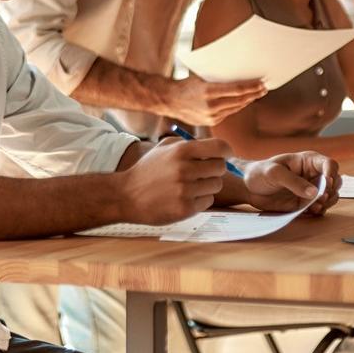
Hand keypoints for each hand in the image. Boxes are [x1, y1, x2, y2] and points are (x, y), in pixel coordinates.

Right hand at [117, 136, 231, 223]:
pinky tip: (186, 197)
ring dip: (208, 185)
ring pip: (216, 185)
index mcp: (181, 151)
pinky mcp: (185, 209)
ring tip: (191, 185)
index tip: (225, 155)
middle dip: (215, 169)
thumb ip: (189, 144)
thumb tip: (216, 147)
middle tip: (203, 172)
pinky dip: (201, 199)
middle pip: (221, 167)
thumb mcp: (164, 148)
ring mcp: (185, 190)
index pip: (219, 147)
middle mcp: (185, 169)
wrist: (127, 196)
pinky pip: (208, 201)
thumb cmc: (148, 170)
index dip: (226, 151)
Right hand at [158, 75, 266, 125]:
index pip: (237, 90)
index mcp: (208, 91)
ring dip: (247, 101)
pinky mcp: (210, 122)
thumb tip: (238, 76)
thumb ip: (218, 79)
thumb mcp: (202, 77)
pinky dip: (237, 106)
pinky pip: (228, 113)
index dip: (251, 87)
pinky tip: (243, 101)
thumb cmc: (185, 84)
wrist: (169, 100)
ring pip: (235, 108)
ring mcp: (211, 116)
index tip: (261, 83)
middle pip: (239, 100)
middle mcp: (211, 106)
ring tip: (257, 94)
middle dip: (253, 94)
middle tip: (264, 88)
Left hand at [242, 152, 339, 215]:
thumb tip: (314, 192)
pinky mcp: (306, 203)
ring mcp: (311, 190)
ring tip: (316, 206)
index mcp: (308, 161)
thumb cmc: (260, 173)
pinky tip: (312, 211)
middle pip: (335, 181)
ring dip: (328, 202)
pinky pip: (320, 208)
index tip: (326, 184)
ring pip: (331, 196)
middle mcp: (313, 175)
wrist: (249, 188)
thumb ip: (294, 182)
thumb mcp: (274, 173)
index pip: (329, 164)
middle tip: (321, 198)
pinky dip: (320, 210)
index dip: (331, 174)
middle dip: (332, 191)